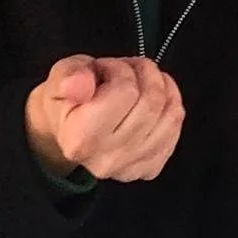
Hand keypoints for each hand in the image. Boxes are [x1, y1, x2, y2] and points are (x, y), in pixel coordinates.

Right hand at [25, 55, 183, 182]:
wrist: (65, 129)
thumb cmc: (65, 97)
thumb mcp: (60, 75)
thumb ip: (69, 76)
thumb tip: (81, 85)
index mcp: (79, 138)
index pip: (125, 91)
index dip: (120, 68)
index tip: (106, 68)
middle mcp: (105, 160)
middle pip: (152, 102)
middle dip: (145, 73)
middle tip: (128, 68)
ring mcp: (129, 168)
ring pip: (171, 114)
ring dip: (162, 86)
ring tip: (140, 81)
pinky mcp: (148, 169)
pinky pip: (176, 128)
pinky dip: (171, 104)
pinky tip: (152, 99)